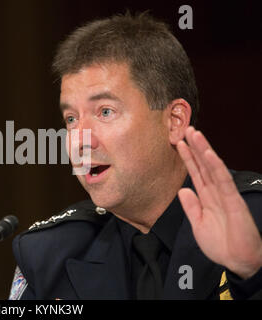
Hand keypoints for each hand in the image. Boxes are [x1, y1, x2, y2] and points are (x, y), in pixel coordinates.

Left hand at [176, 126, 261, 278]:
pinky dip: (216, 166)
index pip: (196, 173)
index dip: (187, 158)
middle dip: (195, 147)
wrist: (237, 262)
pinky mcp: (233, 201)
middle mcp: (216, 193)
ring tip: (195, 134)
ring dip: (204, 150)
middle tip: (186, 129)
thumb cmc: (221, 244)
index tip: (178, 143)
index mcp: (207, 198)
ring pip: (213, 168)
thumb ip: (191, 207)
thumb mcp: (199, 225)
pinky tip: (209, 154)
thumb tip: (182, 190)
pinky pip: (223, 181)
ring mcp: (225, 195)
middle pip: (204, 165)